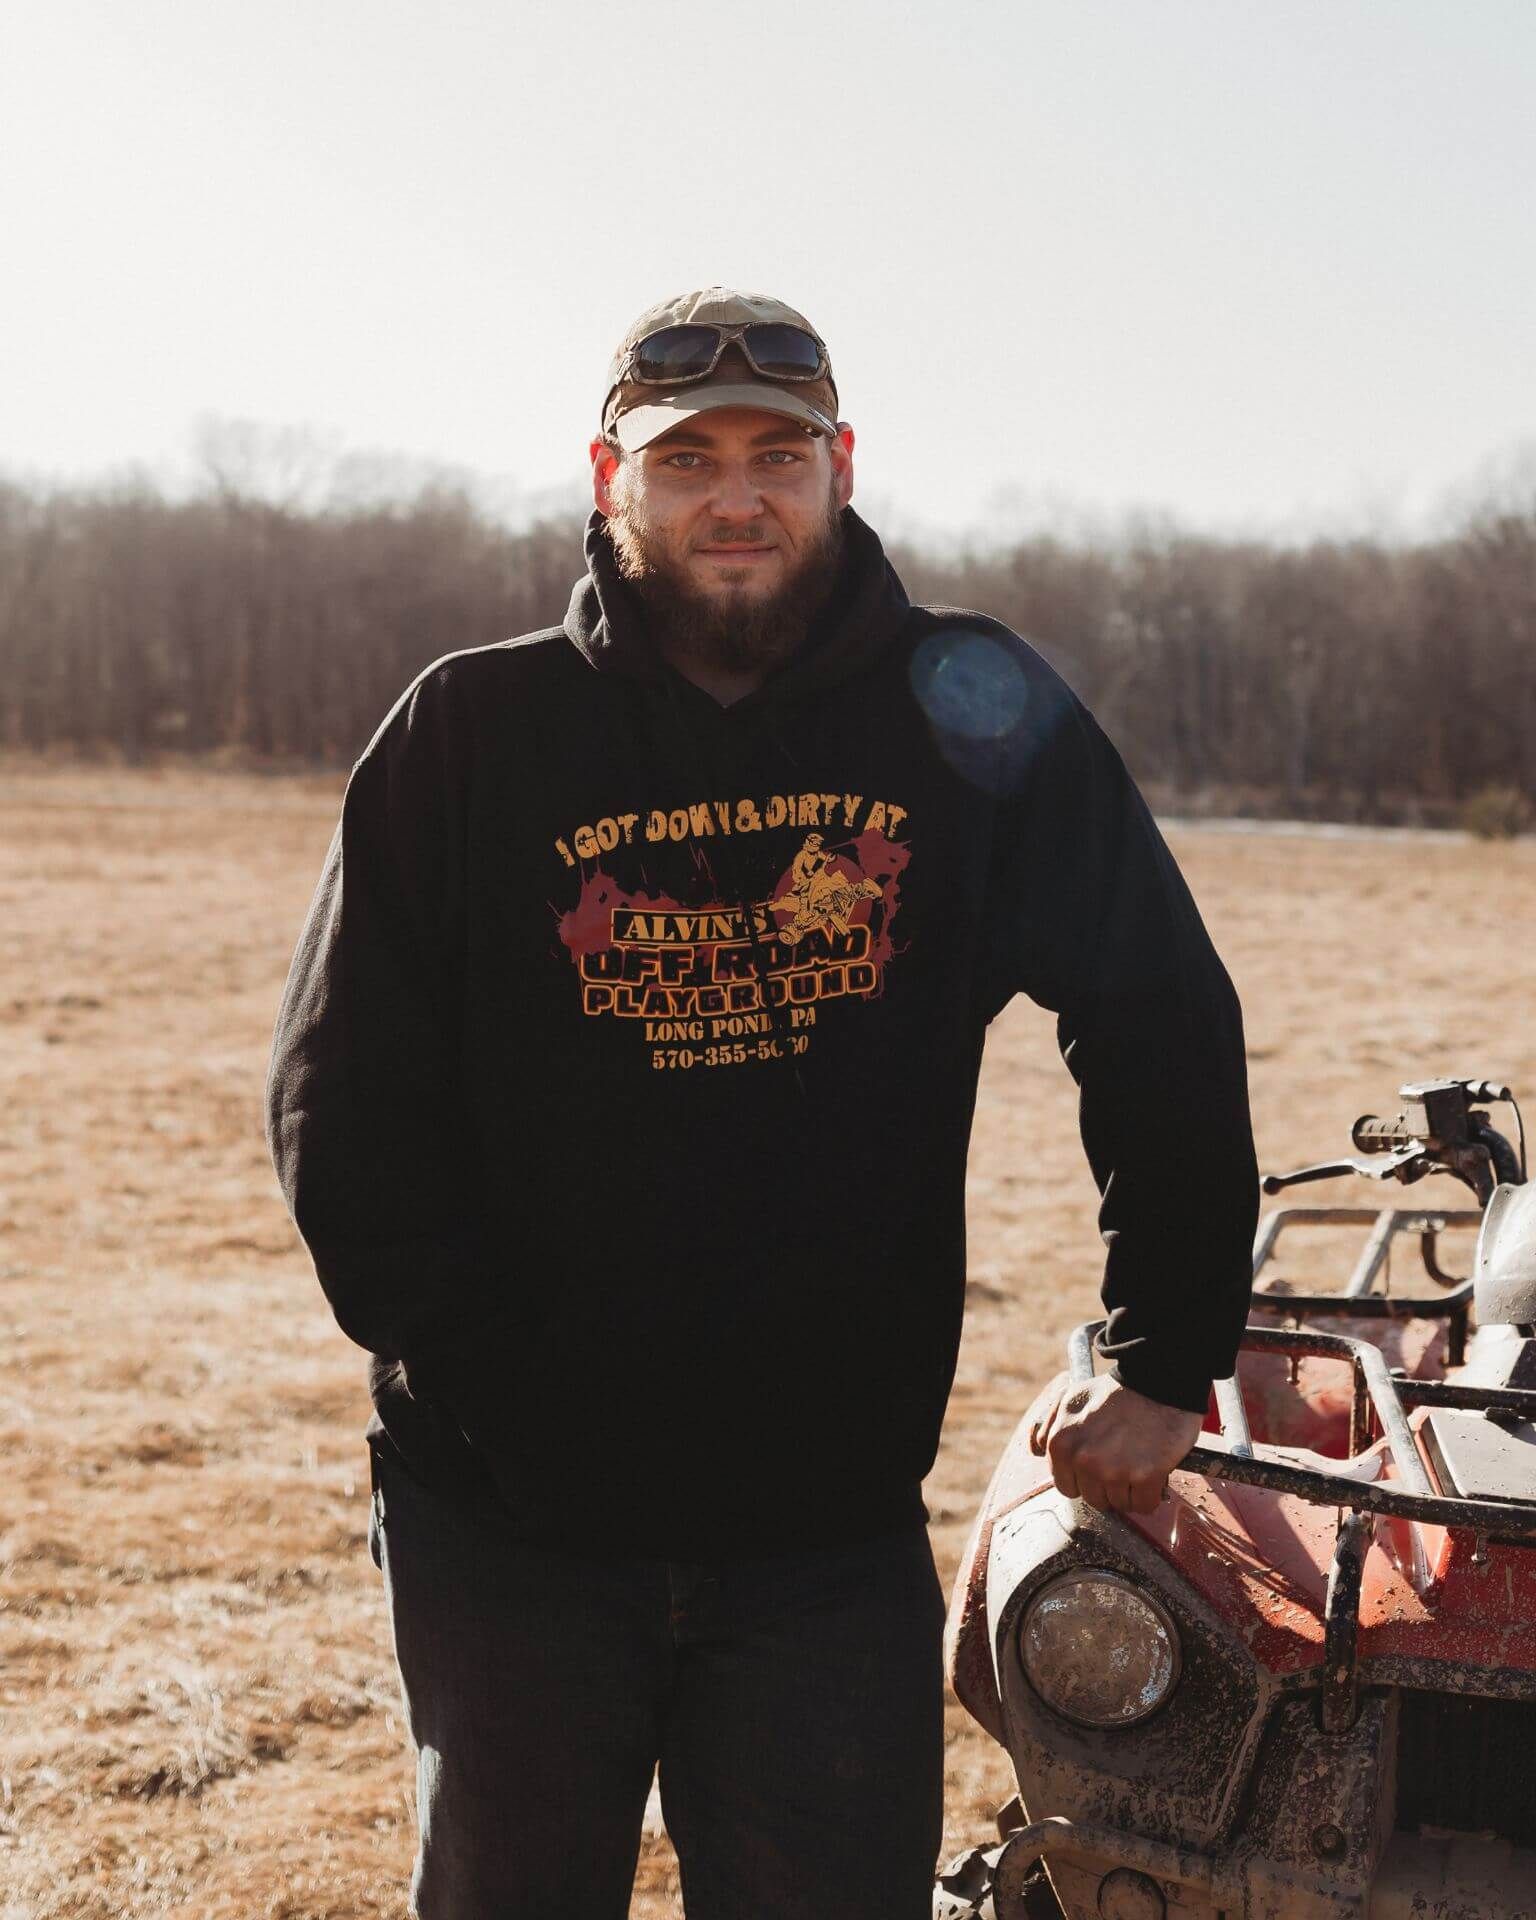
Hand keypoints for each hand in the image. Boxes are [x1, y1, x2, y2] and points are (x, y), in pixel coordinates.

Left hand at [1027, 1372, 1200, 1515]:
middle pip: (1093, 1499)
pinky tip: (1151, 1471)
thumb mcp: (1069, 1400)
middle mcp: (1084, 1460)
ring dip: (1129, 1489)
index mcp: (1061, 1444)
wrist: (1157, 1381)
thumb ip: (1049, 1427)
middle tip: (1121, 1460)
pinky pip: (1144, 1506)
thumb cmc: (1115, 1392)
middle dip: (1107, 1485)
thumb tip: (1038, 1451)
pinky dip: (1150, 1494)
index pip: (1066, 1486)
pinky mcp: (1145, 1477)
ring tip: (1136, 1461)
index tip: (1099, 1464)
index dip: (1084, 1478)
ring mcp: (1114, 1471)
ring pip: (1119, 1504)